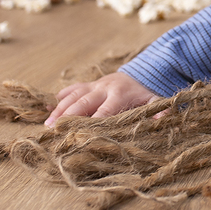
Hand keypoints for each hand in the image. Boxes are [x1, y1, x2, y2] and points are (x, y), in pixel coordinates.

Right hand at [45, 72, 159, 126]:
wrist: (144, 72)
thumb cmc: (148, 93)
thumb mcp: (156, 102)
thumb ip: (160, 111)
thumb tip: (164, 119)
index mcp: (120, 95)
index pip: (104, 112)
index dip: (93, 124)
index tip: (81, 137)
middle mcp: (105, 88)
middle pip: (84, 103)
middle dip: (69, 117)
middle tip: (55, 131)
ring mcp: (96, 84)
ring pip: (74, 95)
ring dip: (60, 109)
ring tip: (48, 125)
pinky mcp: (90, 83)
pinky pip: (73, 88)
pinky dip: (59, 97)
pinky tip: (46, 106)